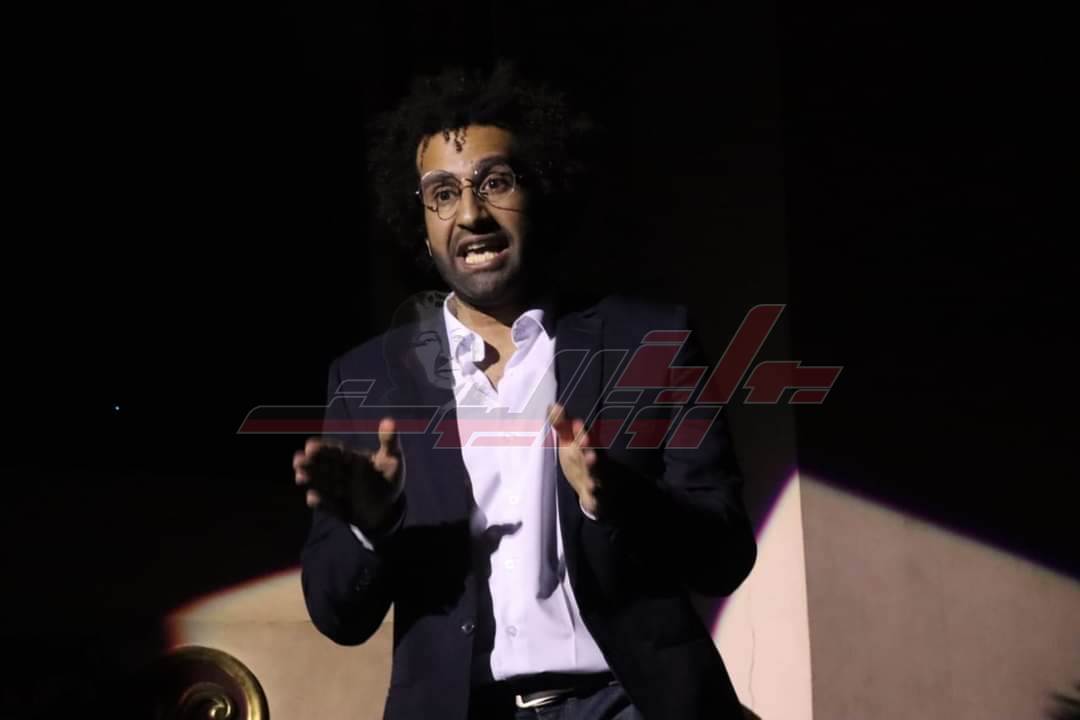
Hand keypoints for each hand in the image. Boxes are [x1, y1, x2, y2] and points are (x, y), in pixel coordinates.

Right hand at [293, 417, 402, 531]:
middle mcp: (341, 473)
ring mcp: (338, 491)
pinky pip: (328, 506)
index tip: (310, 445)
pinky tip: (312, 498)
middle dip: (310, 463)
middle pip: (323, 466)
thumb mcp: (393, 459)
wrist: (388, 509)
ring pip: (322, 483)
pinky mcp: (338, 508)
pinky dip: (321, 503)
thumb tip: (389, 420)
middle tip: (297, 460)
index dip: (323, 449)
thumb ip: (389, 442)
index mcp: (351, 458)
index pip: (335, 452)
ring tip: (299, 476)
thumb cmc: (388, 479)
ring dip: (311, 479)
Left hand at [549, 403, 602, 517]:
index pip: (583, 437)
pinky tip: (592, 498)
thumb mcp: (569, 442)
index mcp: (586, 447)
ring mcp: (595, 480)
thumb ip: (561, 425)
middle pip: (592, 453)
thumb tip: (552, 404)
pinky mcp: (594, 498)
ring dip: (594, 471)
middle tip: (586, 440)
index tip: (575, 423)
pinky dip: (594, 499)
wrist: (594, 489)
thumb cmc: (579, 461)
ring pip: (597, 475)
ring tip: (592, 466)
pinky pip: (596, 499)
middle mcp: (593, 462)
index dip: (579, 431)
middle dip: (589, 447)